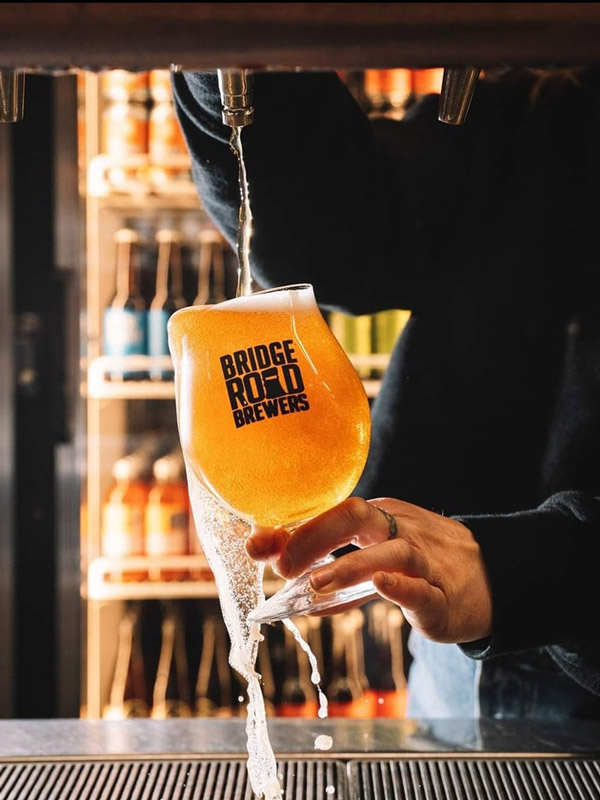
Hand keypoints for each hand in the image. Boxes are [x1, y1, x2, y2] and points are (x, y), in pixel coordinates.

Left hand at [246, 496, 491, 643]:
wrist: (493, 578)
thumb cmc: (424, 565)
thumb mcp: (378, 558)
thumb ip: (335, 568)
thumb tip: (284, 579)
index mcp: (380, 519)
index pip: (333, 512)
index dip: (294, 529)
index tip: (257, 545)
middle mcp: (400, 531)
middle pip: (356, 517)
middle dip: (314, 536)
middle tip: (282, 564)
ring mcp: (426, 560)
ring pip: (389, 553)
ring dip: (349, 566)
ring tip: (315, 585)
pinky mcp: (444, 595)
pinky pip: (423, 586)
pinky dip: (401, 586)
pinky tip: (381, 586)